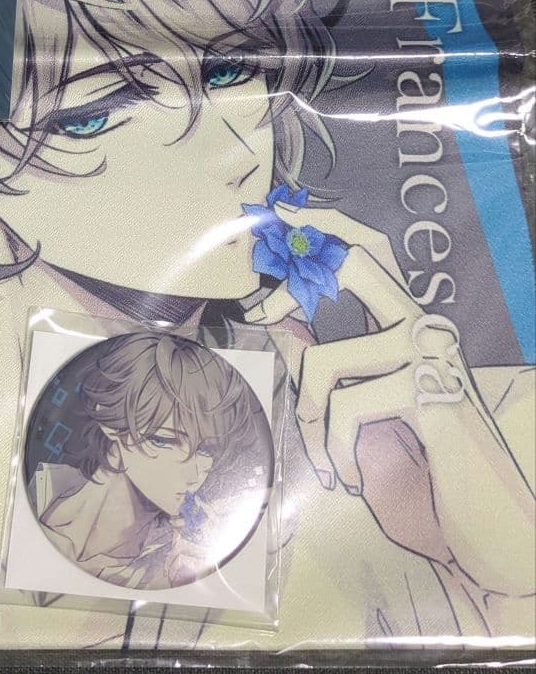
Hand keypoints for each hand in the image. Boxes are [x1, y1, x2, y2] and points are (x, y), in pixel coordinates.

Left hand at [246, 203, 533, 594]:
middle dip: (294, 283)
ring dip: (308, 422)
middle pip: (357, 262)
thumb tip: (279, 321)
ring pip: (326, 360)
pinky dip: (333, 451)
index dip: (327, 225)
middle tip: (258, 312)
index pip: (370, 250)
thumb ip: (322, 363)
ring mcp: (430, 355)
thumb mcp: (357, 413)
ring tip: (326, 460)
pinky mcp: (430, 391)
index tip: (281, 211)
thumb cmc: (424, 474)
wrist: (483, 531)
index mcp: (407, 325)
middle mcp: (424, 327)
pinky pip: (344, 406)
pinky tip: (349, 478)